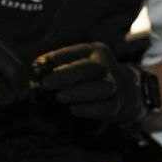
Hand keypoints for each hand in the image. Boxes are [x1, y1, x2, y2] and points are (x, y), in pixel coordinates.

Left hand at [32, 42, 148, 124]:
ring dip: (79, 92)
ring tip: (60, 97)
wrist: (126, 90)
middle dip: (67, 75)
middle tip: (46, 83)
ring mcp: (114, 86)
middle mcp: (107, 66)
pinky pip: (106, 107)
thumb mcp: (78, 61)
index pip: (76, 52)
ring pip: (102, 87)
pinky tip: (74, 109)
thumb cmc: (91, 76)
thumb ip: (57, 63)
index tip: (37, 67)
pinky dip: (90, 109)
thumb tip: (35, 68)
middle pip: (90, 69)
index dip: (57, 58)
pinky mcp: (116, 105)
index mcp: (96, 51)